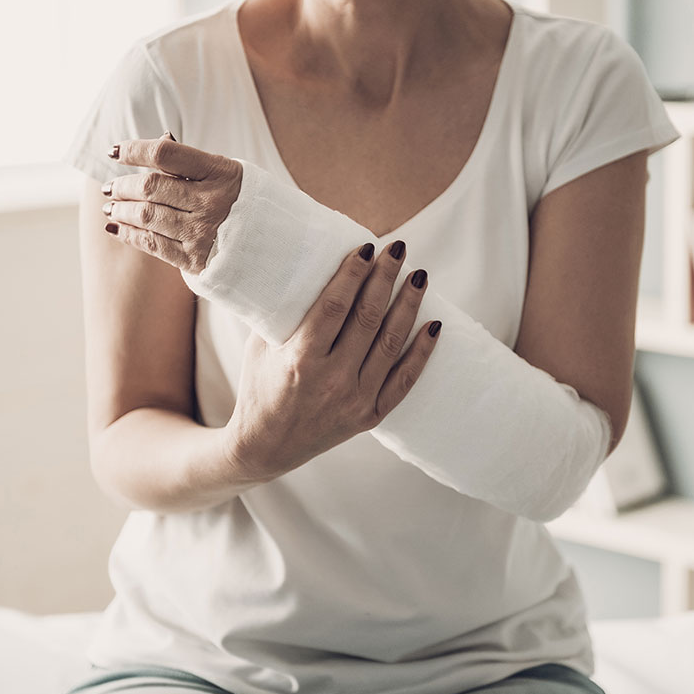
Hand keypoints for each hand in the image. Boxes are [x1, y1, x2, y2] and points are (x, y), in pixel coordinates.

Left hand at [99, 131, 242, 273]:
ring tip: (110, 207)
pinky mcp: (196, 260)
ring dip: (121, 211)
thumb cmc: (244, 202)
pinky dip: (129, 235)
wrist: (275, 245)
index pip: (165, 154)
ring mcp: (203, 233)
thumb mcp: (228, 174)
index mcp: (221, 173)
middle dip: (122, 186)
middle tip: (110, 187)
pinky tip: (116, 229)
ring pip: (147, 217)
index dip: (134, 150)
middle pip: (150, 188)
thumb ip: (192, 163)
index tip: (114, 151)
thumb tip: (157, 140)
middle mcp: (211, 202)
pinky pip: (153, 245)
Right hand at [224, 240, 441, 480]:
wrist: (266, 447)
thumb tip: (299, 263)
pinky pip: (404, 380)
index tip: (368, 247)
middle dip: (385, 278)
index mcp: (300, 360)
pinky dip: (422, 352)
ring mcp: (355, 400)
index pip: (335, 306)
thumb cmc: (259, 387)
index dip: (354, 273)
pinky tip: (434, 325)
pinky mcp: (370, 416)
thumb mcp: (259, 347)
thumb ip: (281, 312)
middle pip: (368, 318)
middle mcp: (332, 380)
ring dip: (408, 306)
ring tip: (419, 277)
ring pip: (391, 344)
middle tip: (399, 249)